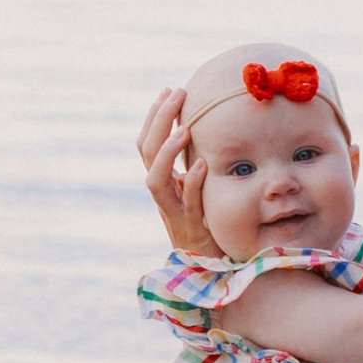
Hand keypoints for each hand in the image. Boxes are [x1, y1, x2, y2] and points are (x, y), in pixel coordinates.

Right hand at [138, 88, 218, 258]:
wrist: (216, 272)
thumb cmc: (214, 228)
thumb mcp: (204, 192)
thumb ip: (201, 168)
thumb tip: (213, 133)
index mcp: (165, 185)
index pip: (148, 145)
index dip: (154, 118)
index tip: (169, 91)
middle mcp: (164, 198)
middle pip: (147, 155)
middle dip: (158, 122)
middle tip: (175, 94)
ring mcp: (175, 215)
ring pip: (156, 182)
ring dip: (167, 153)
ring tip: (183, 129)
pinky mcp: (192, 232)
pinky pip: (187, 207)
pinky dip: (192, 184)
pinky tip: (202, 164)